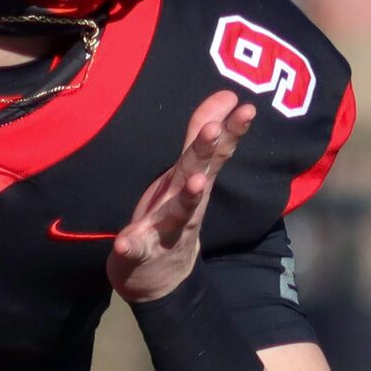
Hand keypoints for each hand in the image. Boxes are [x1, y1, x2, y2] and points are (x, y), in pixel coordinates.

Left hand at [109, 89, 255, 302]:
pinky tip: (124, 242)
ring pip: (179, 213)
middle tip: (213, 130)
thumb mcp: (187, 171)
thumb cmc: (174, 212)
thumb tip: (227, 96)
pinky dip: (131, 245)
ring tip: (195, 182)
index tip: (246, 107)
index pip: (214, 153)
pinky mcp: (143, 251)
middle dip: (206, 154)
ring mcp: (166, 230)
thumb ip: (201, 135)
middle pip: (197, 176)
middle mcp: (186, 205)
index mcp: (192, 182)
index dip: (230, 131)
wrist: (160, 274)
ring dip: (188, 198)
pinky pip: (137, 248)